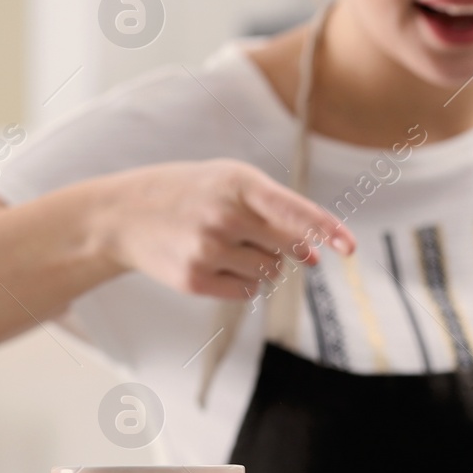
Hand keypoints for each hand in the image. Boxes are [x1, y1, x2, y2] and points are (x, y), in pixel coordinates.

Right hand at [99, 160, 354, 299]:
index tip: (349, 248)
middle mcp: (224, 216)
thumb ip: (278, 211)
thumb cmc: (193, 193)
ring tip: (228, 242)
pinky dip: (244, 281)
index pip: (294, 210)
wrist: (124, 215)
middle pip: (290, 246)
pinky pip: (248, 291)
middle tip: (256, 231)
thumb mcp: (231, 181)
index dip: (326, 229)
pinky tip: (217, 261)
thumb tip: (314, 257)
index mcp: (239, 183)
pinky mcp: (194, 280)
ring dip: (263, 262)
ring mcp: (207, 250)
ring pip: (272, 271)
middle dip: (289, 245)